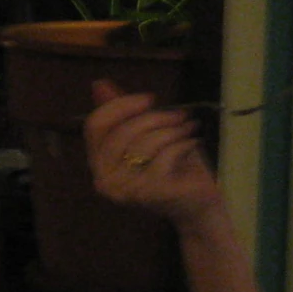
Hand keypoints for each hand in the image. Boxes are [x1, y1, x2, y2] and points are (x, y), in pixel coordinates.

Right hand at [82, 79, 220, 229]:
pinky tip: (192, 143)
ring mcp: (126, 189)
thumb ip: (123, 114)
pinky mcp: (150, 193)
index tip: (150, 98)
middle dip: (154, 117)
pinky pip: (165, 155)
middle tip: (179, 115)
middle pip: (121, 131)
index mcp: (99, 165)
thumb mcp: (148, 135)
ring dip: (172, 129)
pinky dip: (183, 144)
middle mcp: (105, 180)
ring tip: (189, 128)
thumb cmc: (174, 170)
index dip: (121, 105)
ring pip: (145, 142)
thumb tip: (99, 85)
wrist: (197, 206)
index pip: (94, 125)